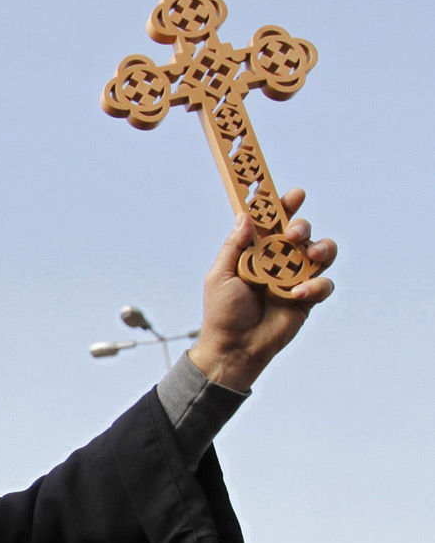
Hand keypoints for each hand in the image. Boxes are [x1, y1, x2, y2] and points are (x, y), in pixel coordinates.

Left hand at [188, 189, 336, 391]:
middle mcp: (279, 260)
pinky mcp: (308, 297)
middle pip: (301, 232)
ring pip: (321, 251)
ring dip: (320, 247)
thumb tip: (245, 215)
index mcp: (257, 252)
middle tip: (293, 233)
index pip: (274, 223)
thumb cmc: (223, 312)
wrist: (235, 347)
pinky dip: (315, 285)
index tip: (293, 195)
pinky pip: (323, 283)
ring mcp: (295, 277)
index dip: (284, 206)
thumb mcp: (220, 275)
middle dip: (301, 226)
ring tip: (309, 254)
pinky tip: (297, 294)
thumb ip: (234, 246)